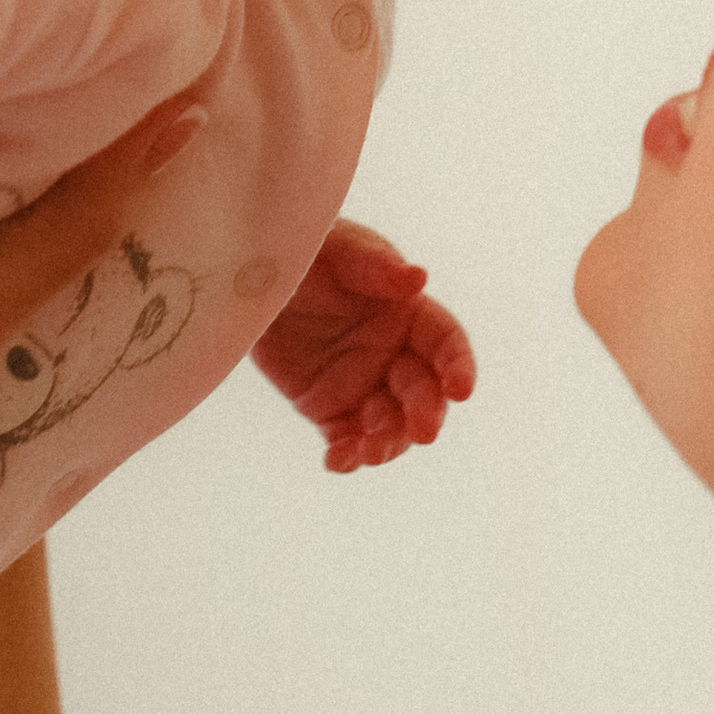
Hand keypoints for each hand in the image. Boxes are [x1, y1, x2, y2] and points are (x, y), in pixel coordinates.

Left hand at [251, 217, 475, 471]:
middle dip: (426, 414)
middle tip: (422, 433)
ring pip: (390, 425)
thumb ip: (376, 267)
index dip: (458, 366)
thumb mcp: (338, 251)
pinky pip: (347, 439)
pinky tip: (337, 461)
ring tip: (367, 452)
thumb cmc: (305, 253)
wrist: (251, 280)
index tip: (462, 389)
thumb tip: (418, 277)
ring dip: (387, 443)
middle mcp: (394, 355)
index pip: (445, 344)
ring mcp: (364, 386)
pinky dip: (348, 455)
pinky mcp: (331, 409)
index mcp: (409, 315)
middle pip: (423, 393)